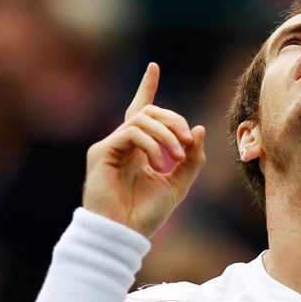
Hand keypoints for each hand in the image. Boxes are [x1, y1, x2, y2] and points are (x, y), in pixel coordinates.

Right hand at [83, 63, 205, 236]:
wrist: (125, 234)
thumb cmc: (147, 214)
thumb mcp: (179, 184)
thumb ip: (192, 159)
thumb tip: (199, 128)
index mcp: (138, 149)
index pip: (141, 111)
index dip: (147, 88)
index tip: (153, 67)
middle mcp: (122, 144)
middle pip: (148, 112)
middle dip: (173, 120)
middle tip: (188, 141)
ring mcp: (109, 146)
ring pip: (142, 119)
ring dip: (166, 133)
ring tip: (178, 155)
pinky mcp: (101, 152)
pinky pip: (131, 133)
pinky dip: (151, 145)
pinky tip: (159, 164)